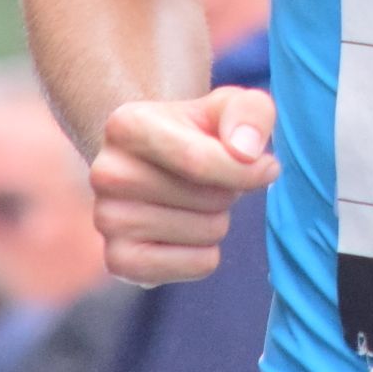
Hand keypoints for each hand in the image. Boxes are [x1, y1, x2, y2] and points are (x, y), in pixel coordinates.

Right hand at [88, 85, 278, 284]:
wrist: (160, 165)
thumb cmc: (200, 132)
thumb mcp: (230, 106)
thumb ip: (249, 112)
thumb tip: (247, 151)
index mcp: (127, 126)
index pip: (199, 160)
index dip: (246, 169)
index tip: (266, 165)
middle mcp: (106, 173)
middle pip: (207, 199)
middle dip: (227, 191)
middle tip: (208, 180)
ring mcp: (107, 220)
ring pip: (207, 233)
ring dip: (217, 220)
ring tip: (194, 201)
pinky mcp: (120, 261)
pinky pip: (197, 265)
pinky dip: (206, 254)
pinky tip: (185, 232)